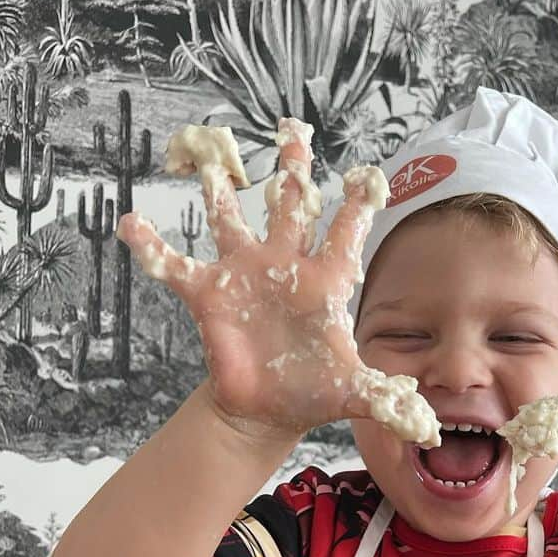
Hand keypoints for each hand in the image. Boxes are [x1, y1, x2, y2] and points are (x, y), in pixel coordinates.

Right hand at [116, 118, 439, 447]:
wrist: (267, 410)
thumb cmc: (312, 394)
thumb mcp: (353, 394)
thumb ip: (386, 398)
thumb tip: (426, 428)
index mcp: (324, 283)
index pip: (345, 235)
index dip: (357, 207)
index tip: (367, 174)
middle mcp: (285, 267)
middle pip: (291, 208)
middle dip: (292, 171)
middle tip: (293, 129)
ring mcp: (245, 275)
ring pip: (232, 220)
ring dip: (220, 190)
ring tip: (209, 152)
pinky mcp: (210, 295)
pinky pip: (176, 265)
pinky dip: (152, 247)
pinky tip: (131, 223)